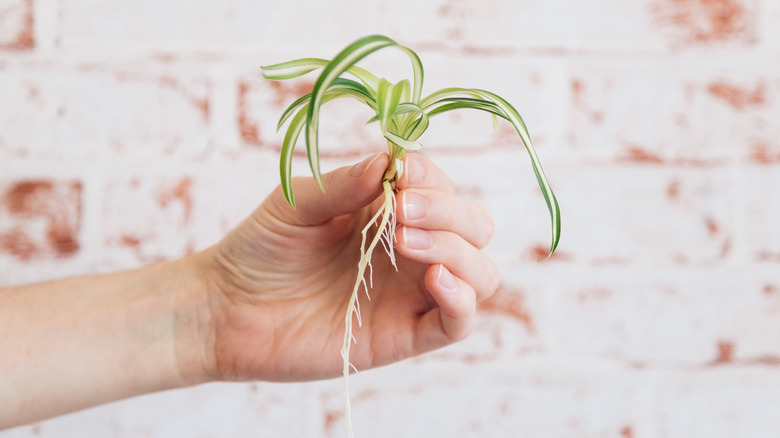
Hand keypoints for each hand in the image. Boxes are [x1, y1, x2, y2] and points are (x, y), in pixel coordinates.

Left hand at [197, 153, 499, 381]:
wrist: (226, 309)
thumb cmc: (261, 249)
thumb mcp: (297, 203)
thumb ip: (346, 183)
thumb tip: (392, 162)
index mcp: (390, 212)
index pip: (441, 187)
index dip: (431, 177)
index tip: (400, 175)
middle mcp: (410, 251)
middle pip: (474, 227)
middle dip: (449, 212)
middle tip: (401, 211)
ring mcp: (410, 294)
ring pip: (479, 272)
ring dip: (457, 250)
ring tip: (404, 243)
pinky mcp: (404, 335)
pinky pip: (458, 322)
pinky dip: (463, 299)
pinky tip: (436, 278)